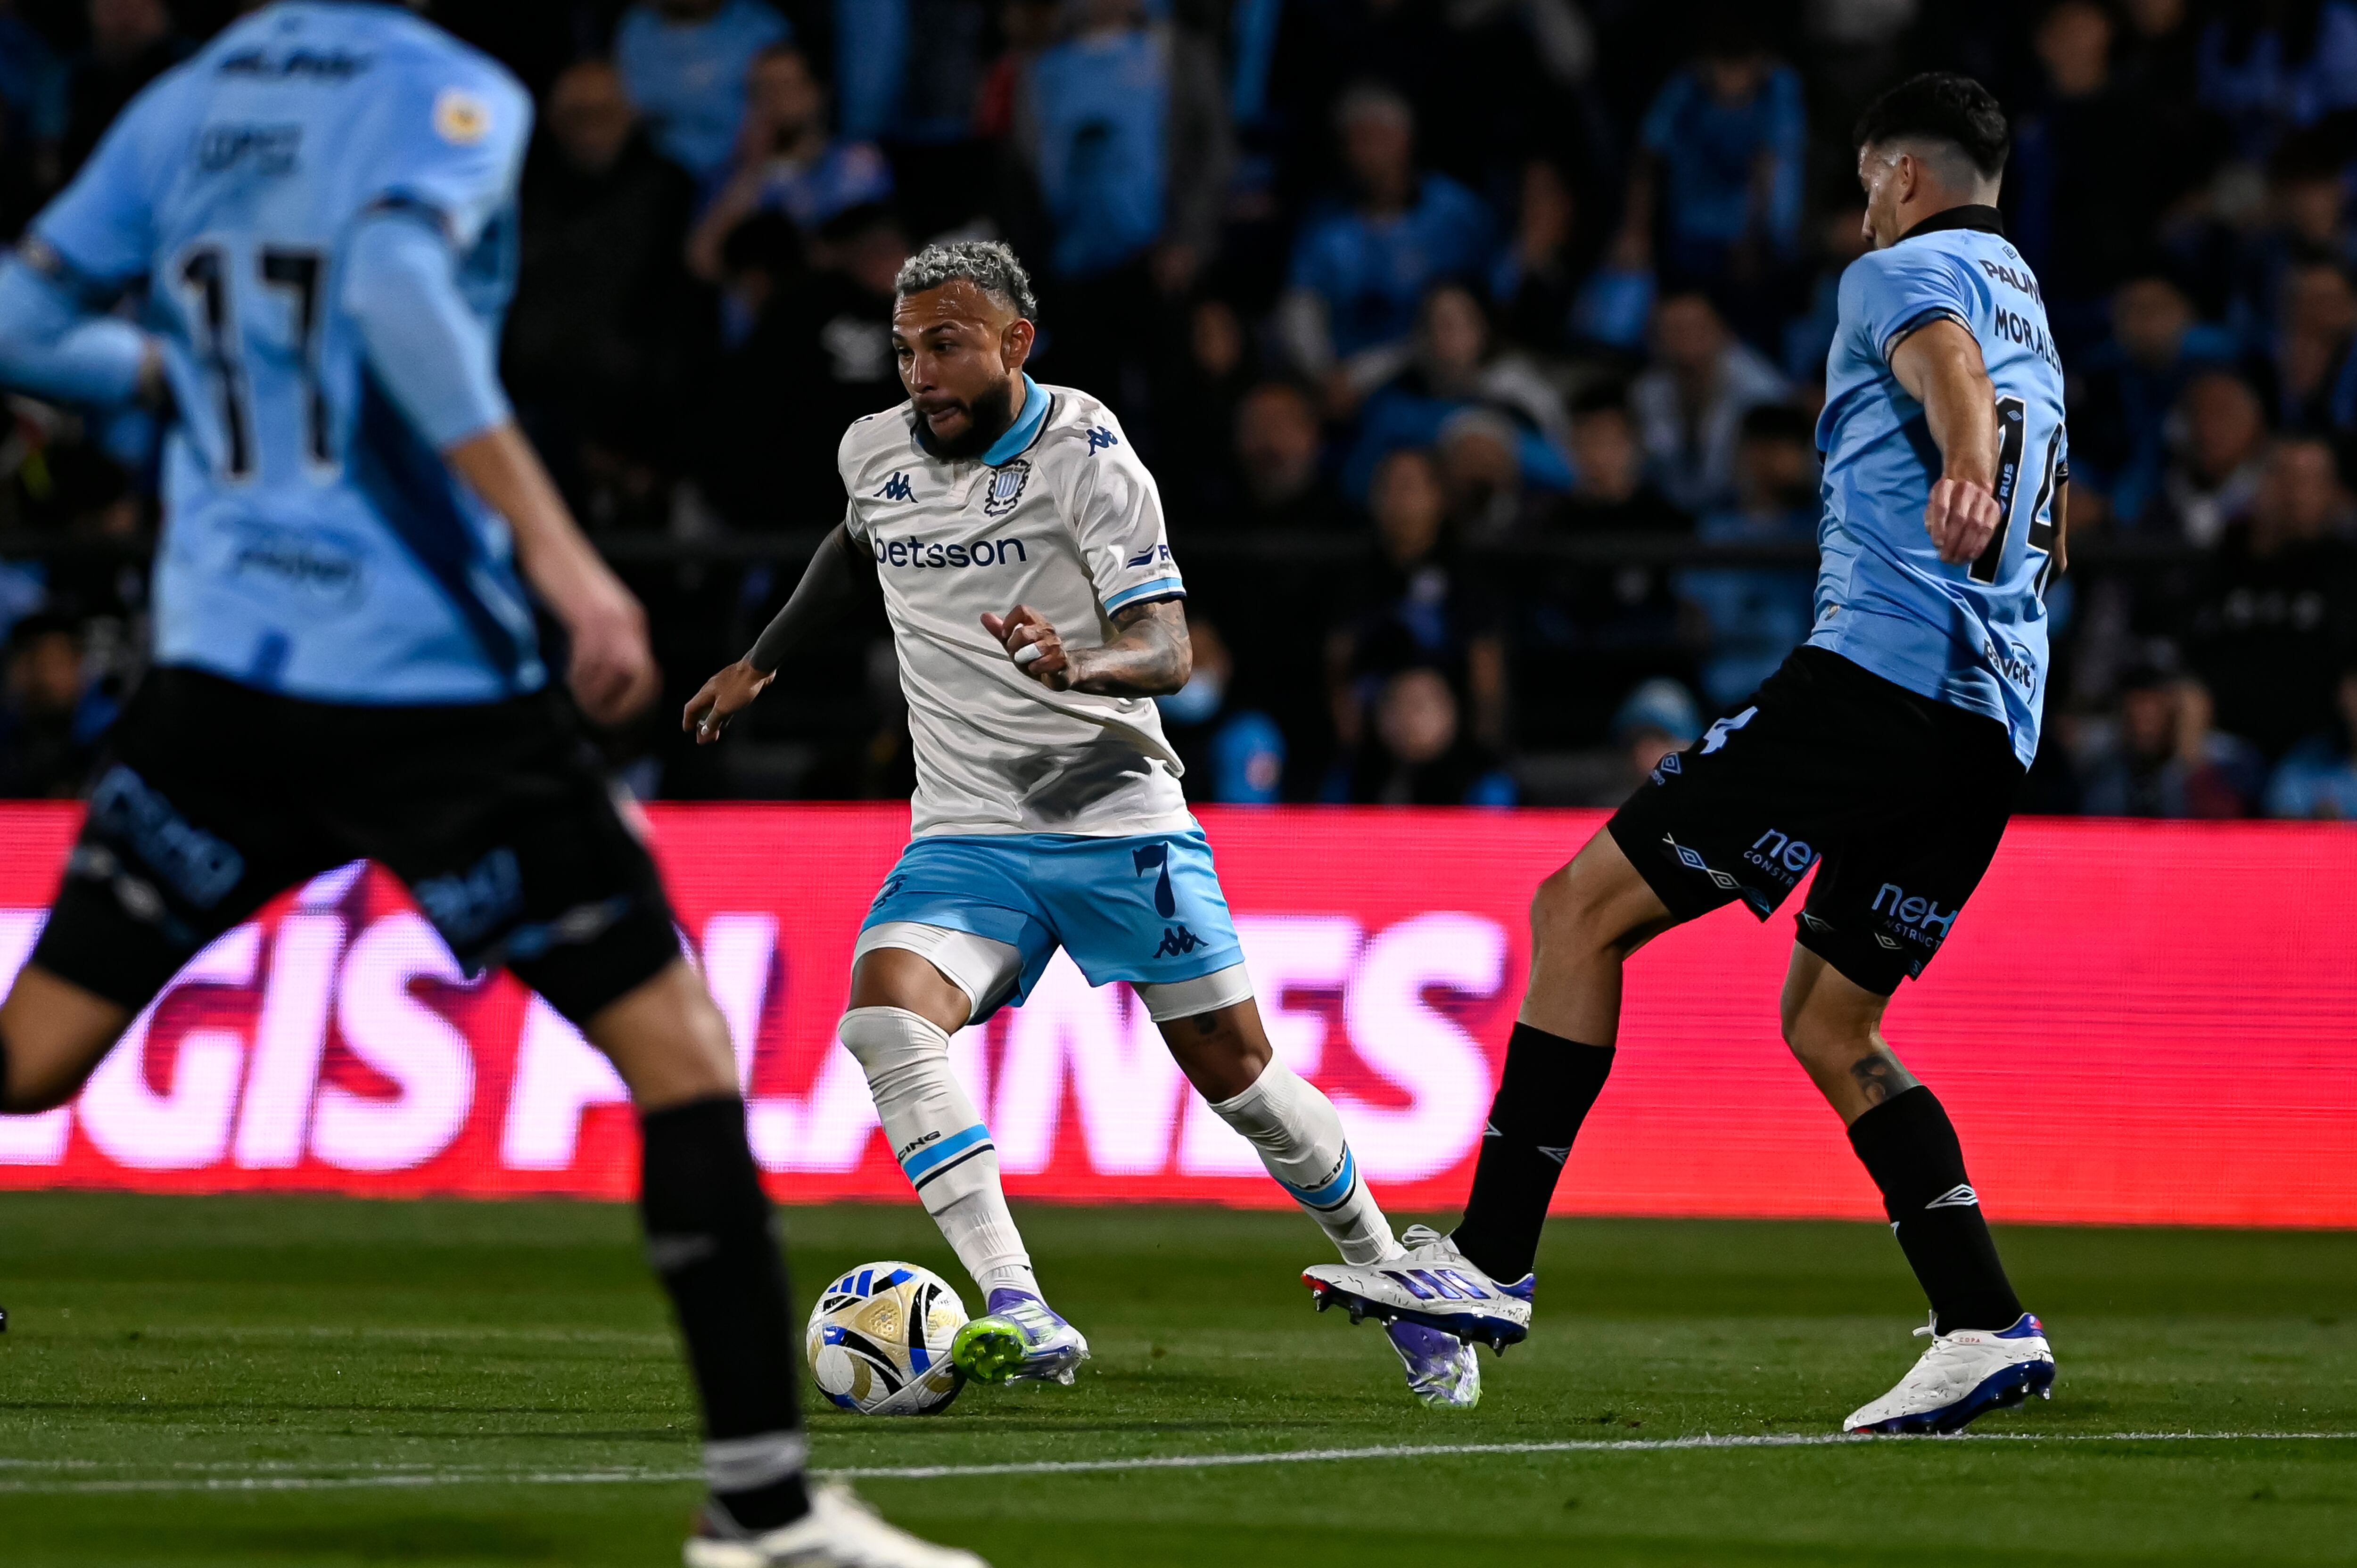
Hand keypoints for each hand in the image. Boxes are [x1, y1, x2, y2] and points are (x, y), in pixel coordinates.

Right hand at [551, 569, 658, 724]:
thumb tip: (599, 673)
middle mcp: (627, 620)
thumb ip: (600, 637)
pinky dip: (581, 674)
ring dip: (596, 692)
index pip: (647, 673)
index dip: (635, 699)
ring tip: (579, 696)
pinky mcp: (587, 611)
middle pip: (638, 677)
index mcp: (630, 621)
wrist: (548, 538)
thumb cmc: (561, 576)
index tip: (614, 712)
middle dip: (620, 704)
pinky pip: (591, 655)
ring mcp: (609, 616)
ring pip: (617, 670)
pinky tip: (569, 677)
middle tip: (596, 714)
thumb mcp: (590, 610)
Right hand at [683, 658, 774, 743]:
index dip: (688, 720)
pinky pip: (725, 704)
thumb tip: (704, 731)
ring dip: (713, 721)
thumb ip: (713, 720)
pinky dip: (723, 714)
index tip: (688, 730)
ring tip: (714, 734)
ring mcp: (724, 688)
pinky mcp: (735, 688)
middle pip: (702, 709)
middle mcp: (712, 690)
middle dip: (702, 725)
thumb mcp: (724, 708)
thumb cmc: (740, 686)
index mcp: (705, 693)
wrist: (758, 669)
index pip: (690, 708)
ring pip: (714, 707)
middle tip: (704, 739)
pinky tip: (726, 721)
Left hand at [982, 604, 1070, 689]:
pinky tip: (1037, 669)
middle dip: (1014, 647)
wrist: (1062, 671)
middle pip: (1022, 632)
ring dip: (1024, 660)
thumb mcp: (1014, 643)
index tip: (1005, 635)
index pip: (1021, 610)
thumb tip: (984, 616)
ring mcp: (1055, 644)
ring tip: (1028, 662)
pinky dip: (1034, 669)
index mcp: (1036, 622)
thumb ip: (1000, 630)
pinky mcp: (1061, 660)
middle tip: (1017, 654)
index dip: (1009, 622)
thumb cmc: (1036, 655)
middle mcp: (1047, 630)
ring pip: (1032, 649)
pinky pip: (1040, 664)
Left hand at [1924, 474, 2001, 565]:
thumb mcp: (1933, 504)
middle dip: (1952, 542)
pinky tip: (1971, 556)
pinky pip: (1988, 529)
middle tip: (1946, 559)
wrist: (1971, 484)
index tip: (1937, 545)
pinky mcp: (1994, 508)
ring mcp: (1983, 498)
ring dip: (1966, 546)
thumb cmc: (1947, 499)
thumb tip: (1936, 538)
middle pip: (1960, 518)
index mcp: (1946, 486)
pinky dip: (1979, 544)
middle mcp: (1966, 488)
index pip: (1941, 507)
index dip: (1939, 527)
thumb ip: (1931, 519)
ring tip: (1957, 560)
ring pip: (1975, 525)